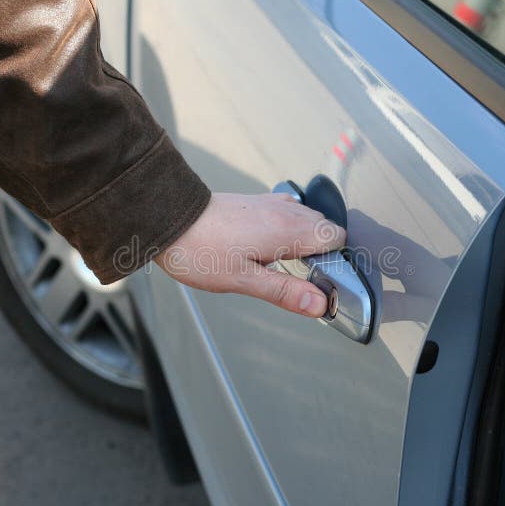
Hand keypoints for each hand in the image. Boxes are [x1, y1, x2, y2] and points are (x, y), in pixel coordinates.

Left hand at [155, 193, 345, 316]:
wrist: (168, 217)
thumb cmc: (200, 251)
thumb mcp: (243, 280)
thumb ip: (285, 291)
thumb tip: (320, 304)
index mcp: (287, 231)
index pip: (336, 238)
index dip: (334, 261)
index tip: (320, 280)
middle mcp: (285, 211)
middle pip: (325, 228)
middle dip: (321, 252)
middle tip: (298, 277)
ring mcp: (271, 203)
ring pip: (308, 218)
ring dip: (305, 239)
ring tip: (281, 262)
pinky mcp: (257, 201)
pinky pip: (289, 212)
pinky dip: (289, 228)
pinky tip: (269, 245)